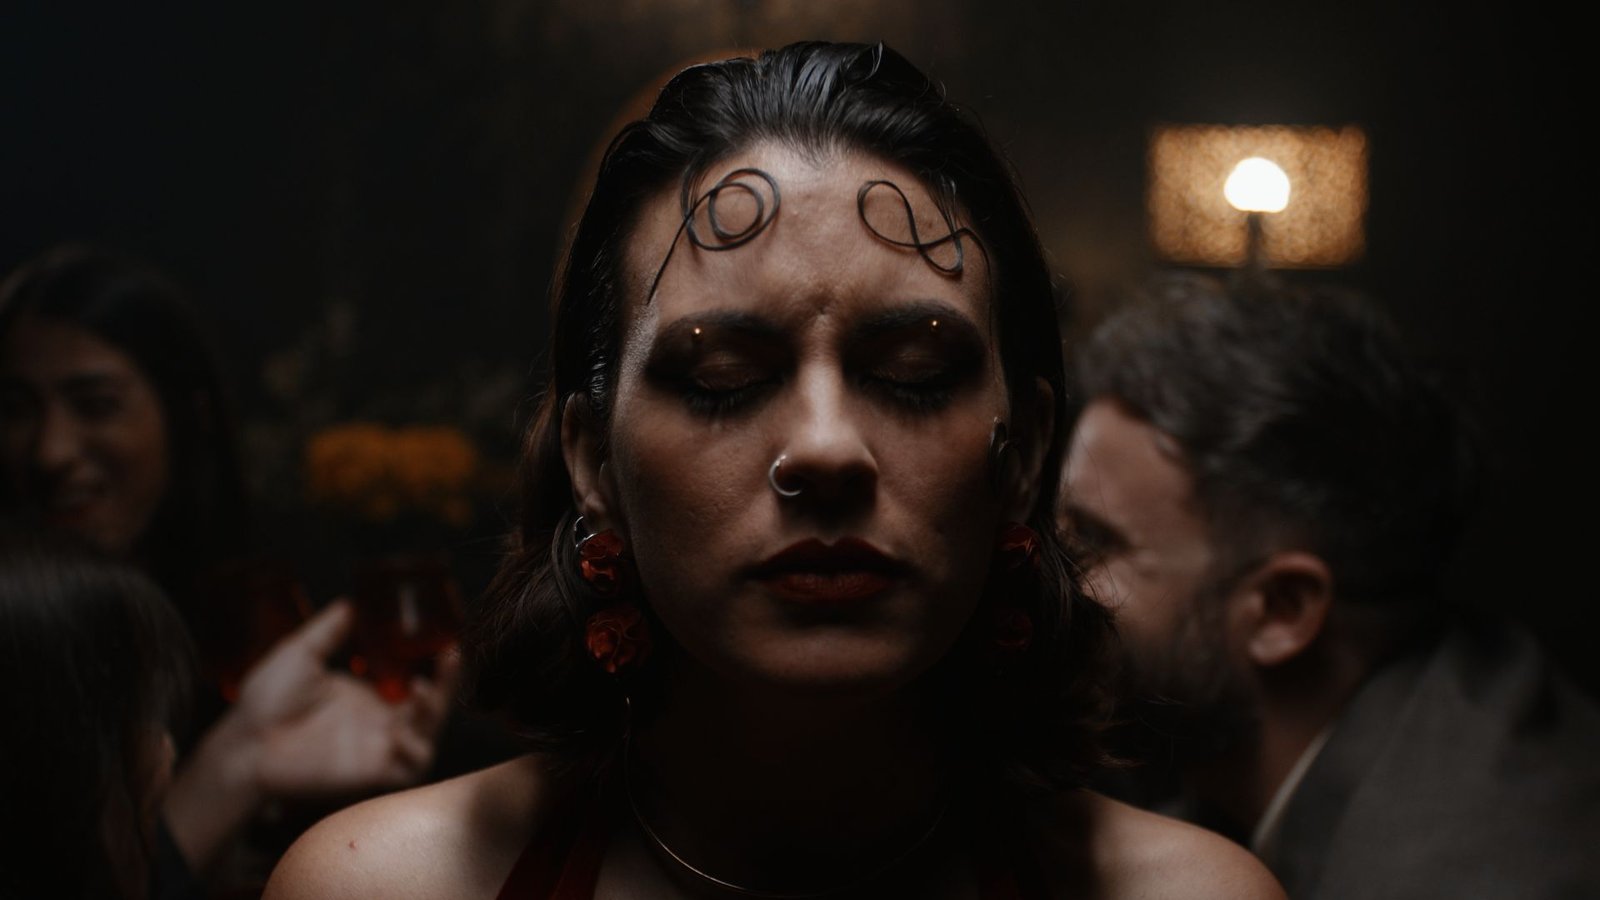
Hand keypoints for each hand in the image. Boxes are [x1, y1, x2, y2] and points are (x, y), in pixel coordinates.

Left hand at [234, 599, 460, 798]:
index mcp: (370, 697)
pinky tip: (400, 733)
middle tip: (449, 655)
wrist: (245, 743)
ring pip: (428, 733)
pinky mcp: (372, 773)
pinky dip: (415, 751)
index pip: (415, 678)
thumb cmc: (265, 702)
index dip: (436, 663)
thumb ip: (329, 630)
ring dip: (433, 711)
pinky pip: (411, 767)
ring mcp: (378, 748)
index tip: (446, 639)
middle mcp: (380, 722)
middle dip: (447, 681)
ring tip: (420, 690)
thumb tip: (351, 602)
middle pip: (432, 704)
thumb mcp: (300, 653)